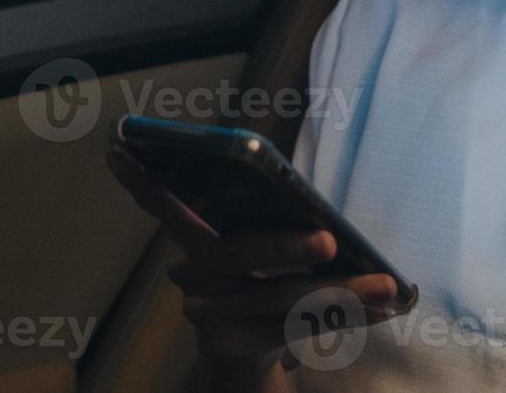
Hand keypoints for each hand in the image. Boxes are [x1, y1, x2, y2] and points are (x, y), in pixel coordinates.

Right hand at [104, 146, 401, 384]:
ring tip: (388, 286)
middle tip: (327, 238)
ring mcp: (211, 312)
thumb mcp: (253, 243)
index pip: (163, 201)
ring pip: (281, 298)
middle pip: (238, 255)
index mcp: (196, 233)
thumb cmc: (258, 276)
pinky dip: (346, 316)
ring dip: (342, 291)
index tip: (117, 151)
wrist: (240, 354)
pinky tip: (384, 308)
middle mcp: (193, 271)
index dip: (142, 180)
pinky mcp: (235, 345)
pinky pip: (299, 328)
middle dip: (284, 247)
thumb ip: (261, 218)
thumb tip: (320, 216)